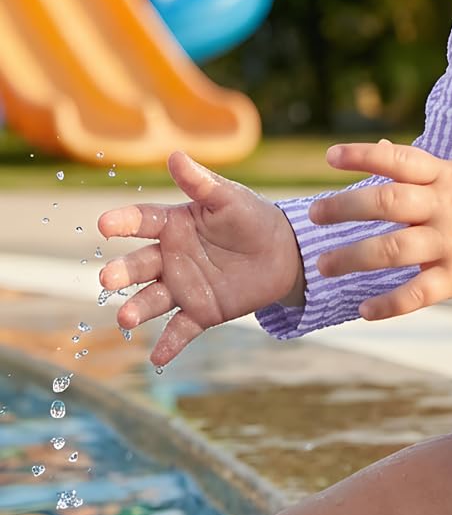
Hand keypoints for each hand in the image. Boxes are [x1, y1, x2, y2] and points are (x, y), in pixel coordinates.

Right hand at [96, 151, 303, 367]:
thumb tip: (174, 155)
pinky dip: (169, 345)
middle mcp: (170, 257)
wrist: (283, 253)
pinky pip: (181, 329)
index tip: (105, 224)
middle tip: (107, 279)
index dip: (124, 221)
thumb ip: (202, 184)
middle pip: (140, 265)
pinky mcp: (201, 312)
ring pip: (153, 299)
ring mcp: (183, 286)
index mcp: (174, 225)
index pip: (143, 221)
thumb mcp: (230, 199)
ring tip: (127, 318)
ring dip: (138, 308)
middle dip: (122, 272)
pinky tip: (158, 359)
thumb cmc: (252, 218)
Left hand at [310, 139, 451, 317]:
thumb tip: (376, 149)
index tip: (329, 157)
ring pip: (394, 249)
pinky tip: (363, 309)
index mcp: (444, 177)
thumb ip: (418, 168)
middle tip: (314, 214)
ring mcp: (450, 244)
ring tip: (324, 265)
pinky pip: (419, 294)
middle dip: (346, 208)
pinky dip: (389, 304)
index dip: (362, 156)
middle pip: (388, 203)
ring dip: (354, 257)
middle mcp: (443, 208)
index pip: (399, 160)